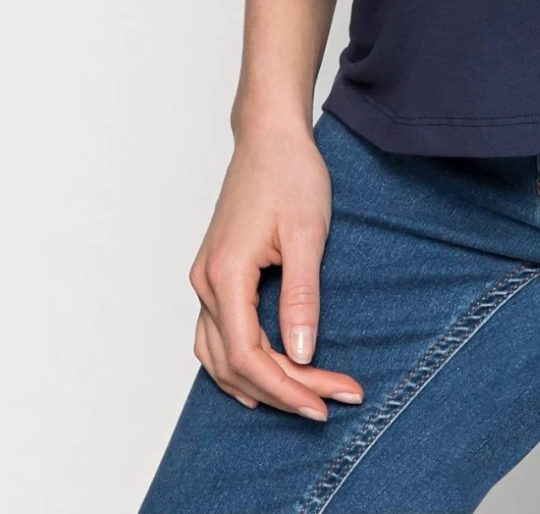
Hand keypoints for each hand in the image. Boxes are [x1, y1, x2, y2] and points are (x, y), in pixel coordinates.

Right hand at [188, 119, 364, 420]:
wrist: (270, 136)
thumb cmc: (290, 174)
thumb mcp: (308, 233)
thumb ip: (303, 297)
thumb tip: (302, 354)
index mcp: (226, 274)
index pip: (248, 356)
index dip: (286, 388)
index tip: (325, 403)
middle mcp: (207, 283)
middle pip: (235, 363)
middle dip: (285, 389)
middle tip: (333, 400)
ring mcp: (206, 280)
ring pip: (218, 357)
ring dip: (260, 384)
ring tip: (304, 399)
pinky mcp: (215, 275)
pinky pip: (216, 337)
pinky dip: (239, 364)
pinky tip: (264, 377)